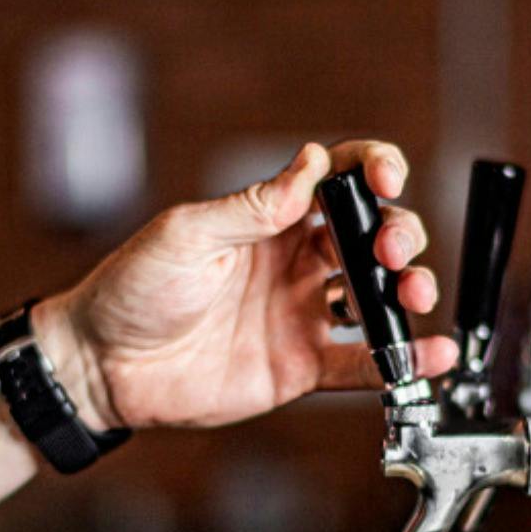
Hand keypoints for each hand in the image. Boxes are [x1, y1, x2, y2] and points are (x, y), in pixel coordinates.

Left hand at [35, 140, 456, 430]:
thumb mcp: (186, 234)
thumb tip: (309, 164)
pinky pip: (362, 364)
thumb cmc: (131, 290)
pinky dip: (401, 359)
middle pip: (371, 238)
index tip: (386, 180)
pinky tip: (428, 354)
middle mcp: (294, 263)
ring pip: (376, 297)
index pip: (338, 181)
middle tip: (389, 250)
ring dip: (407, 290)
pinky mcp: (299, 367)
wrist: (102, 364)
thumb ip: (251, 206)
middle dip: (397, 235)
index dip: (373, 171)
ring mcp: (300, 315)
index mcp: (268, 219)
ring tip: (411, 294)